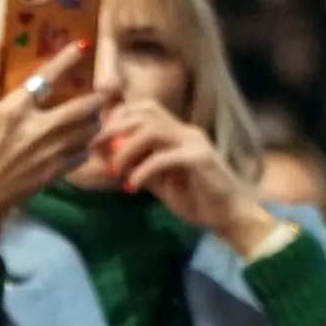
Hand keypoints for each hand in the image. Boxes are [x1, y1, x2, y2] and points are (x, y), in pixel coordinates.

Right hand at [0, 40, 109, 221]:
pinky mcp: (55, 172)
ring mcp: (48, 153)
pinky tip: (82, 139)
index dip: (67, 60)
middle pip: (81, 107)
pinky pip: (82, 153)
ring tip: (96, 113)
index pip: (46, 78)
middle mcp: (36, 129)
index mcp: (14, 110)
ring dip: (95, 119)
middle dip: (98, 97)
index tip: (84, 46)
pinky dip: (86, 144)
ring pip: (87, 131)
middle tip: (105, 89)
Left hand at [92, 99, 274, 254]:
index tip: (97, 143)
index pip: (143, 108)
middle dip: (113, 129)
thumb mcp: (158, 180)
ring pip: (151, 129)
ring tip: (115, 171)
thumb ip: (138, 163)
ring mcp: (194, 142)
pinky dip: (142, 171)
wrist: (229, 217)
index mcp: (176, 131)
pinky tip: (132, 187)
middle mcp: (185, 131)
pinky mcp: (201, 159)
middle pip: (144, 111)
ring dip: (126, 149)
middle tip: (96, 152)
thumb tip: (108, 152)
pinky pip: (164, 157)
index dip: (115, 119)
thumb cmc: (195, 199)